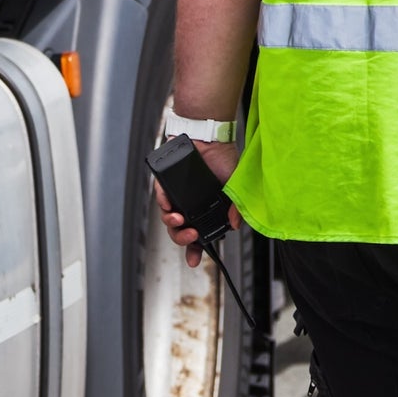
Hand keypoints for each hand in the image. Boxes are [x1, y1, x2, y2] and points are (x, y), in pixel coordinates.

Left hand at [154, 141, 242, 268]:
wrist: (210, 135)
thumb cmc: (222, 158)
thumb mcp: (234, 187)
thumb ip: (235, 207)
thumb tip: (234, 225)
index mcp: (207, 209)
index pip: (200, 234)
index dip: (196, 249)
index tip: (194, 261)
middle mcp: (191, 205)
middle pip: (181, 230)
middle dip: (183, 238)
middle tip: (191, 235)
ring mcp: (179, 196)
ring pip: (169, 217)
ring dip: (172, 223)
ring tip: (178, 219)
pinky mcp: (167, 183)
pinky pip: (161, 197)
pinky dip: (163, 202)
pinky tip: (169, 205)